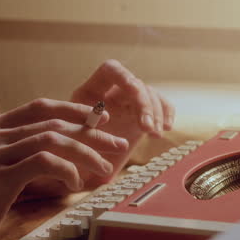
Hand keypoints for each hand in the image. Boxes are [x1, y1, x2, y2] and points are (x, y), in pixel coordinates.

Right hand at [0, 98, 128, 239]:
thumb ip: (21, 155)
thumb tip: (62, 153)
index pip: (42, 107)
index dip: (75, 110)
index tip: (102, 121)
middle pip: (54, 121)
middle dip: (92, 132)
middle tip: (118, 145)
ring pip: (53, 139)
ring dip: (86, 152)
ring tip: (105, 169)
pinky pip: (43, 162)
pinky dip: (66, 169)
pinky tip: (76, 183)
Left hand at [70, 59, 174, 183]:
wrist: (82, 168)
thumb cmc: (74, 155)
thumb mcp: (72, 142)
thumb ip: (82, 131)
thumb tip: (99, 124)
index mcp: (91, 91)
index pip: (111, 70)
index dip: (124, 77)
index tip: (134, 92)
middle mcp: (112, 92)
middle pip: (135, 85)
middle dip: (144, 105)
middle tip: (147, 128)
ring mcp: (129, 102)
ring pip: (150, 95)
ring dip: (156, 114)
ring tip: (155, 134)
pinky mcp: (142, 115)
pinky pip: (161, 106)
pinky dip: (167, 114)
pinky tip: (166, 128)